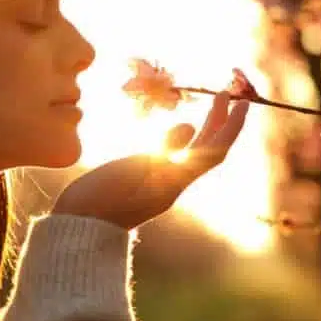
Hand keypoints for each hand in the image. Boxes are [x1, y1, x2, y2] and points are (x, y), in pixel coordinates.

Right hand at [52, 92, 248, 229]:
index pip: (215, 151)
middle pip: (207, 149)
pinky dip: (181, 137)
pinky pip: (174, 155)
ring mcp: (159, 182)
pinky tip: (176, 128)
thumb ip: (164, 151)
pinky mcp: (143, 181)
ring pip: (193, 151)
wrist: (78, 228)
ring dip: (206, 126)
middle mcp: (173, 182)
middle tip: (225, 93)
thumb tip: (189, 126)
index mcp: (175, 181)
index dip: (232, 126)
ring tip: (212, 103)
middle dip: (220, 120)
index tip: (243, 102)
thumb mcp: (134, 171)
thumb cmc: (102, 199)